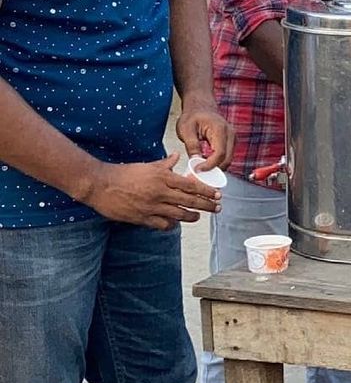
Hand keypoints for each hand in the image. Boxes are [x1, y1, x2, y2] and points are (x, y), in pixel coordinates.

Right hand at [82, 154, 221, 229]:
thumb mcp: (147, 165)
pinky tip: (176, 224)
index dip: (206, 191)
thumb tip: (177, 157)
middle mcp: (160, 192)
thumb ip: (164, 164)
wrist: (100, 184)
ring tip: (199, 216)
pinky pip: (162, 224)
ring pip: (179, 214)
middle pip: (189, 201)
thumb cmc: (123, 173)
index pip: (191, 185)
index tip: (217, 194)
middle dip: (206, 205)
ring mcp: (151, 206)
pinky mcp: (142, 218)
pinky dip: (171, 225)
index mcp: (162, 177)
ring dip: (192, 216)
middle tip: (217, 207)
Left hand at [176, 96, 233, 169]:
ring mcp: (232, 138)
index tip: (197, 170)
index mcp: (220, 129)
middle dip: (213, 169)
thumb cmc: (193, 115)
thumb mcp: (186, 129)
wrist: (200, 106)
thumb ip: (191, 145)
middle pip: (227, 159)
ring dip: (215, 166)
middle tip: (198, 172)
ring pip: (228, 160)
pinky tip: (206, 162)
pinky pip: (227, 156)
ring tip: (200, 167)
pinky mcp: (231, 142)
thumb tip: (195, 161)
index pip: (219, 153)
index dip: (209, 165)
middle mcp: (230, 134)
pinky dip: (217, 162)